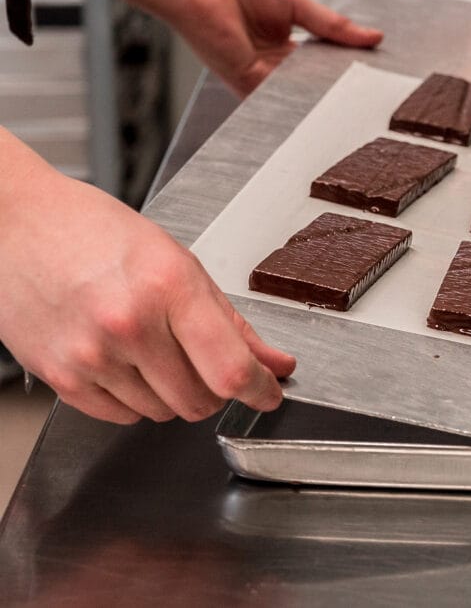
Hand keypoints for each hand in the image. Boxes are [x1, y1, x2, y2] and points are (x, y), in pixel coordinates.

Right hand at [0, 137, 295, 423]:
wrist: (18, 224)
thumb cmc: (97, 233)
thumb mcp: (179, 263)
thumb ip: (231, 321)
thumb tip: (274, 363)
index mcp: (169, 286)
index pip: (230, 368)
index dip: (260, 390)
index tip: (269, 393)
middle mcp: (130, 324)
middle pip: (199, 399)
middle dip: (215, 390)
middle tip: (207, 364)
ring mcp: (91, 354)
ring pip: (162, 413)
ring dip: (173, 394)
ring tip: (155, 349)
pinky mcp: (60, 376)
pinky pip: (120, 416)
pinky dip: (135, 400)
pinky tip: (127, 362)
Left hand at [165, 0, 382, 95]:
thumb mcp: (297, 5)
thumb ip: (333, 26)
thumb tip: (374, 37)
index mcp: (285, 54)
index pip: (324, 70)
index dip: (349, 71)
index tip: (378, 75)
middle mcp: (274, 72)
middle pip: (316, 87)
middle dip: (342, 89)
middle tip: (377, 93)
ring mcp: (261, 82)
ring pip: (302, 97)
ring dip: (328, 97)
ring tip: (361, 100)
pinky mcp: (249, 84)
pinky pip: (282, 97)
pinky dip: (305, 97)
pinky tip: (329, 98)